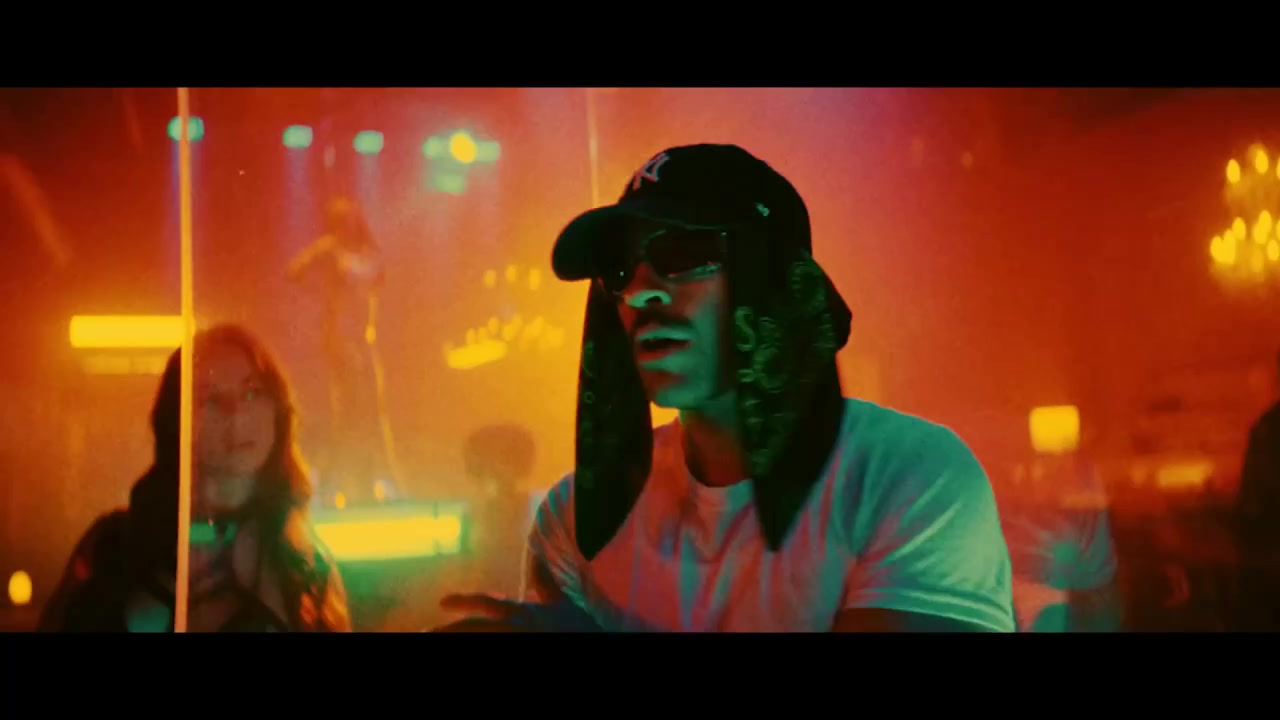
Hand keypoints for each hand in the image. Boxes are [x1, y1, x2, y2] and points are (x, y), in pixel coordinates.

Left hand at [432, 593, 600, 632]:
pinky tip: (459, 648)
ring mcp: (520, 641)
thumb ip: (546, 582)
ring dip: (457, 638)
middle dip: (448, 629)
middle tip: (426, 630)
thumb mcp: (562, 602)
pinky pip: (491, 648)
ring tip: (433, 638)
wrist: (597, 638)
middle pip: (474, 629)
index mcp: (523, 613)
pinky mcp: (526, 647)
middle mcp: (517, 628)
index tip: (441, 602)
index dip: (463, 602)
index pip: (487, 604)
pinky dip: (476, 647)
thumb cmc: (579, 625)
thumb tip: (536, 556)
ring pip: (480, 640)